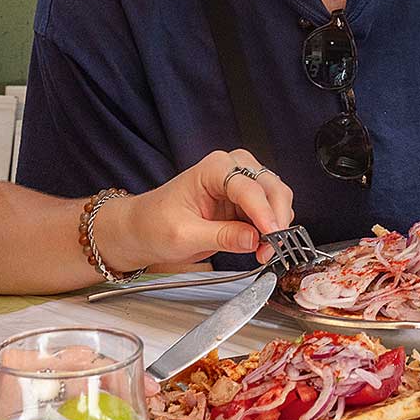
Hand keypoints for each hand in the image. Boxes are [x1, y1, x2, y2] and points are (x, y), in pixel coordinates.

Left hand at [102, 150, 293, 273]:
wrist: (141, 230)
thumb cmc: (153, 225)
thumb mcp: (184, 236)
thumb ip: (222, 237)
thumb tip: (254, 240)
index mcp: (213, 168)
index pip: (248, 188)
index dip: (263, 213)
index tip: (271, 236)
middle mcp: (230, 169)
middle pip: (271, 187)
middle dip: (276, 218)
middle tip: (272, 248)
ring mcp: (239, 184)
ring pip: (276, 198)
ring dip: (277, 225)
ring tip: (265, 251)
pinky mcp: (243, 202)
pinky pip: (269, 212)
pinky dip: (272, 229)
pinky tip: (263, 246)